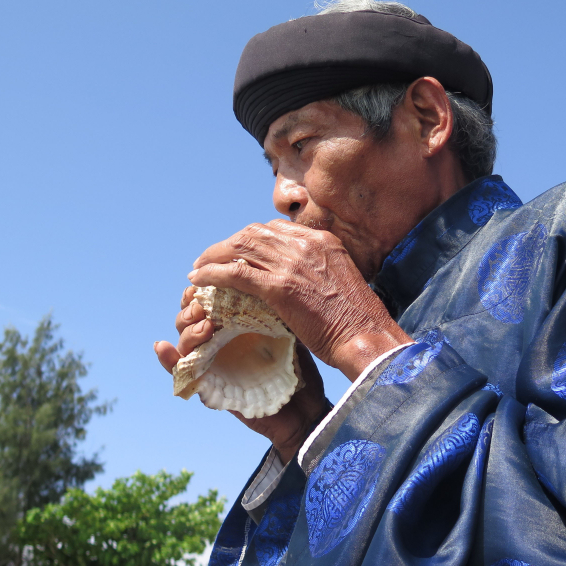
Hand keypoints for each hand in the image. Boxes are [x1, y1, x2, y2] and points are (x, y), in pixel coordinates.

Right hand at [154, 286, 328, 463]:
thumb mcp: (288, 329)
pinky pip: (181, 373)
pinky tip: (161, 346)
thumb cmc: (298, 366)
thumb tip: (262, 273)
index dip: (206, 287)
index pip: (209, 298)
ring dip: (188, 329)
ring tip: (205, 326)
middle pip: (190, 315)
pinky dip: (168, 360)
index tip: (215, 278)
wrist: (305, 407)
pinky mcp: (208, 387)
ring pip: (184, 339)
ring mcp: (212, 363)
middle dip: (193, 306)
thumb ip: (272, 305)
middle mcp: (219, 340)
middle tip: (207, 306)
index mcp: (235, 323)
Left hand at [187, 220, 410, 380]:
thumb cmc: (358, 321)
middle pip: (253, 233)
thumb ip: (318, 271)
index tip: (237, 250)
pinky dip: (213, 274)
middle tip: (210, 258)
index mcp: (322, 240)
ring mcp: (291, 263)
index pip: (275, 228)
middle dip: (227, 245)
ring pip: (240, 248)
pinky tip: (199, 279)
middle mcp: (305, 244)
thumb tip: (300, 279)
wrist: (367, 336)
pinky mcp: (279, 286)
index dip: (250, 238)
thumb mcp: (340, 281)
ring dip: (214, 256)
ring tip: (199, 268)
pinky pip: (236, 273)